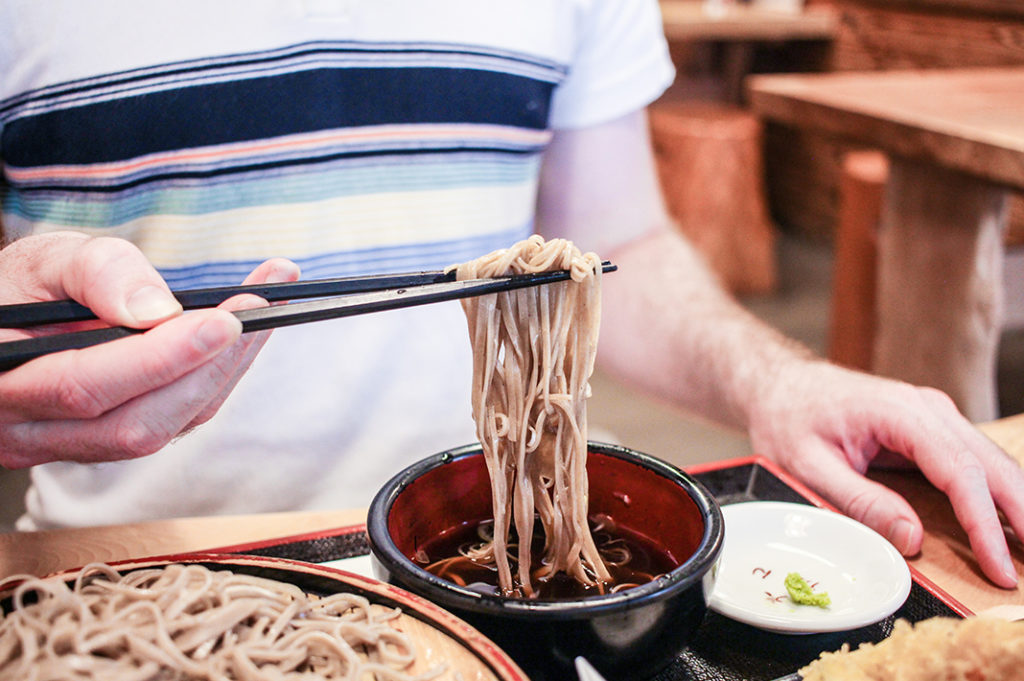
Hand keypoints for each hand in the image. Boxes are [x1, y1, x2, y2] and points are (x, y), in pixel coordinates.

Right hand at [0, 232, 299, 466]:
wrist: (4, 318)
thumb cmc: (18, 288)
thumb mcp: (41, 260)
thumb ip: (95, 272)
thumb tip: (160, 310)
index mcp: (0, 382)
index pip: (85, 387)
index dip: (162, 358)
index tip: (225, 320)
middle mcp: (29, 433)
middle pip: (137, 424)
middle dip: (210, 365)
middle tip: (261, 306)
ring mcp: (70, 448)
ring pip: (164, 429)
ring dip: (224, 370)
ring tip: (265, 309)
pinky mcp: (111, 444)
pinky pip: (173, 423)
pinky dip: (215, 378)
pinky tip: (241, 335)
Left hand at [748, 359, 1023, 587]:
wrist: (781, 385)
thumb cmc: (789, 419)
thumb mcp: (808, 466)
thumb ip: (859, 501)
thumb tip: (911, 538)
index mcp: (899, 412)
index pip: (959, 472)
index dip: (984, 525)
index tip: (1000, 567)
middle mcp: (927, 408)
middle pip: (992, 465)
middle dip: (1021, 515)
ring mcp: (935, 415)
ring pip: (991, 463)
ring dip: (1016, 505)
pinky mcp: (933, 428)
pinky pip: (974, 462)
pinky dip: (996, 494)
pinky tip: (1008, 525)